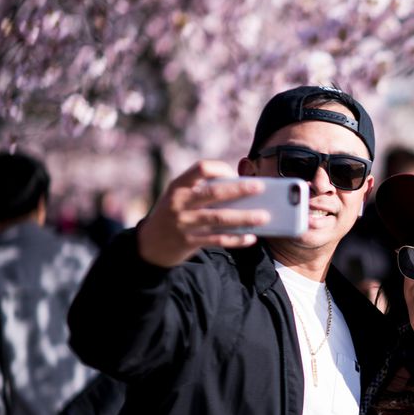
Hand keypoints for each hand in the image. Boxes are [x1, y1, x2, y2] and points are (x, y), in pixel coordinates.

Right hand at [137, 161, 269, 266]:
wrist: (149, 245)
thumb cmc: (173, 214)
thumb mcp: (179, 197)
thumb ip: (201, 191)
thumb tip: (241, 189)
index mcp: (178, 186)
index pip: (201, 169)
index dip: (220, 169)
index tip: (235, 174)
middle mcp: (180, 202)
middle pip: (214, 193)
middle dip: (239, 190)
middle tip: (260, 187)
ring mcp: (184, 223)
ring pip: (219, 218)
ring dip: (244, 217)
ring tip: (264, 216)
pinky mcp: (189, 242)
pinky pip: (218, 240)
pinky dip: (236, 239)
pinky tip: (251, 237)